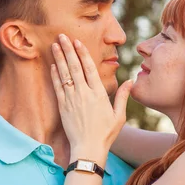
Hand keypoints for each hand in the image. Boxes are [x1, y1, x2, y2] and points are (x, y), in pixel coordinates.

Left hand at [50, 34, 131, 161]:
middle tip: (62, 36)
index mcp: (98, 94)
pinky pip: (58, 87)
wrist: (88, 149)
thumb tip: (131, 81)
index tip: (77, 41)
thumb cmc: (106, 133)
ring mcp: (72, 100)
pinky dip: (55, 75)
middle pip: (75, 67)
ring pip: (65, 74)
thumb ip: (122, 96)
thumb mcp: (119, 115)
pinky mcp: (63, 107)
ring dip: (59, 58)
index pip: (89, 68)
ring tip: (54, 45)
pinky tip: (53, 65)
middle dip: (68, 49)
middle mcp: (84, 94)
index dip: (83, 53)